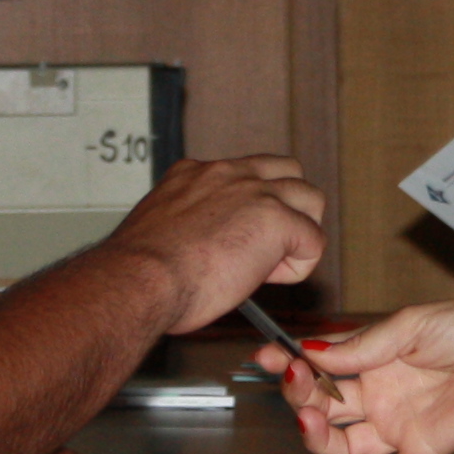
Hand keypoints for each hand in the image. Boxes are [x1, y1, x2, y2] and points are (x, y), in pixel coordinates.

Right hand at [89, 154, 328, 333]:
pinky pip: (313, 242)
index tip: (233, 240)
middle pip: (289, 172)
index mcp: (195, 174)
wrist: (139, 280)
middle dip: (288, 208)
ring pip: (311, 199)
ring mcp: (255, 192)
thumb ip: (192, 226)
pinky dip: (299, 266)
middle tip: (266, 248)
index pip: (245, 175)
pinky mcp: (277, 220)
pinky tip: (267, 280)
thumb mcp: (163, 231)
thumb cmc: (141, 273)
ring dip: (300, 233)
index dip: (249, 210)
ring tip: (270, 265)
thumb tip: (205, 247)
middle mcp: (228, 173)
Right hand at [256, 297, 453, 453]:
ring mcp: (399, 426)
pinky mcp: (424, 452)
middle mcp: (381, 396)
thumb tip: (312, 353)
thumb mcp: (411, 326)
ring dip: (320, 439)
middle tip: (294, 384)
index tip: (268, 356)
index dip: (292, 365)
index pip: (321, 368)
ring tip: (312, 420)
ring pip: (344, 446)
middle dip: (301, 398)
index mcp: (375, 360)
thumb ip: (361, 347)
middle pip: (325, 409)